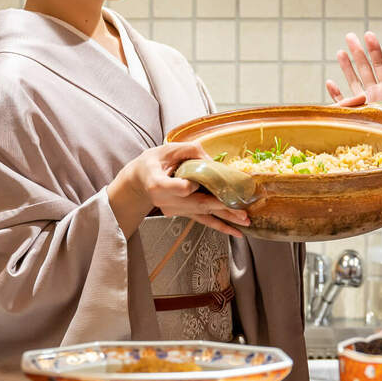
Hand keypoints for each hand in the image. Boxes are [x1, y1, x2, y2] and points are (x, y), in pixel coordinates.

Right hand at [111, 142, 248, 237]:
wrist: (137, 181)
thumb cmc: (152, 162)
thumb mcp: (167, 149)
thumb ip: (190, 150)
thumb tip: (213, 161)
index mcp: (158, 183)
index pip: (181, 189)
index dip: (194, 186)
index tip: (202, 179)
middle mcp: (166, 201)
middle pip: (198, 205)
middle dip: (223, 208)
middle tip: (242, 212)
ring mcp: (174, 210)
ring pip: (203, 215)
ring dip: (225, 220)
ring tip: (243, 223)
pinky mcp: (181, 213)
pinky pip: (202, 220)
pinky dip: (219, 225)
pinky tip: (233, 231)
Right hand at [325, 31, 381, 120]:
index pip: (380, 66)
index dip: (374, 50)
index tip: (368, 35)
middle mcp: (375, 94)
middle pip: (364, 69)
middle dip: (357, 52)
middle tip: (349, 35)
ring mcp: (365, 105)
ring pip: (352, 82)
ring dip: (346, 67)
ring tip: (340, 52)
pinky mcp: (356, 116)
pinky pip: (343, 103)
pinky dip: (336, 94)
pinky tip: (330, 82)